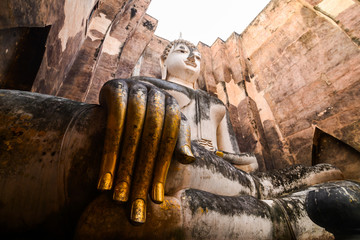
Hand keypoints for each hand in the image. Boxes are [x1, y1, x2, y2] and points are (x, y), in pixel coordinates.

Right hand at [96, 79, 193, 223]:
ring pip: (133, 133)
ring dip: (125, 166)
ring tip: (118, 196)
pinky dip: (110, 150)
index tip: (156, 199)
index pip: (170, 141)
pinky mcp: (116, 87)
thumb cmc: (146, 117)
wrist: (121, 93)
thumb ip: (177, 141)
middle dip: (143, 173)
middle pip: (152, 139)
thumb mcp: (165, 129)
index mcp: (172, 106)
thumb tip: (189, 159)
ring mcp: (137, 89)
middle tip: (134, 203)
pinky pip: (114, 122)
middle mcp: (158, 95)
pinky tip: (105, 176)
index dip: (162, 170)